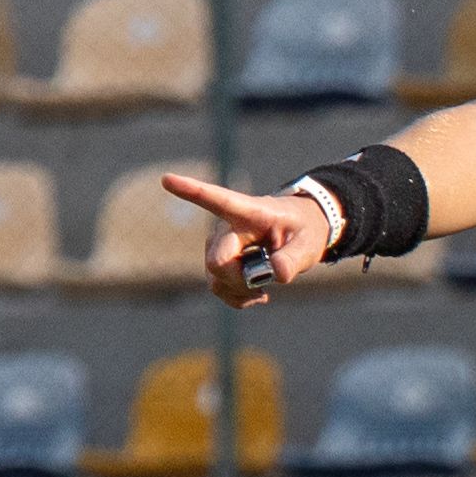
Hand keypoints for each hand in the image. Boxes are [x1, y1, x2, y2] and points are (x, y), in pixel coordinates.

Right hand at [161, 171, 331, 305]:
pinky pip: (217, 288)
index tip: (167, 179)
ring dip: (243, 289)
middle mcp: (224, 227)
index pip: (215, 199)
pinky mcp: (216, 264)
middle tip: (270, 277)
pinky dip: (239, 297)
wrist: (297, 236)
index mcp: (246, 211)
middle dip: (243, 278)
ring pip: (216, 280)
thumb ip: (294, 258)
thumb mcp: (308, 243)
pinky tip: (258, 294)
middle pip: (218, 262)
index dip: (191, 190)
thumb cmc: (302, 231)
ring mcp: (216, 246)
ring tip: (267, 284)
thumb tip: (277, 274)